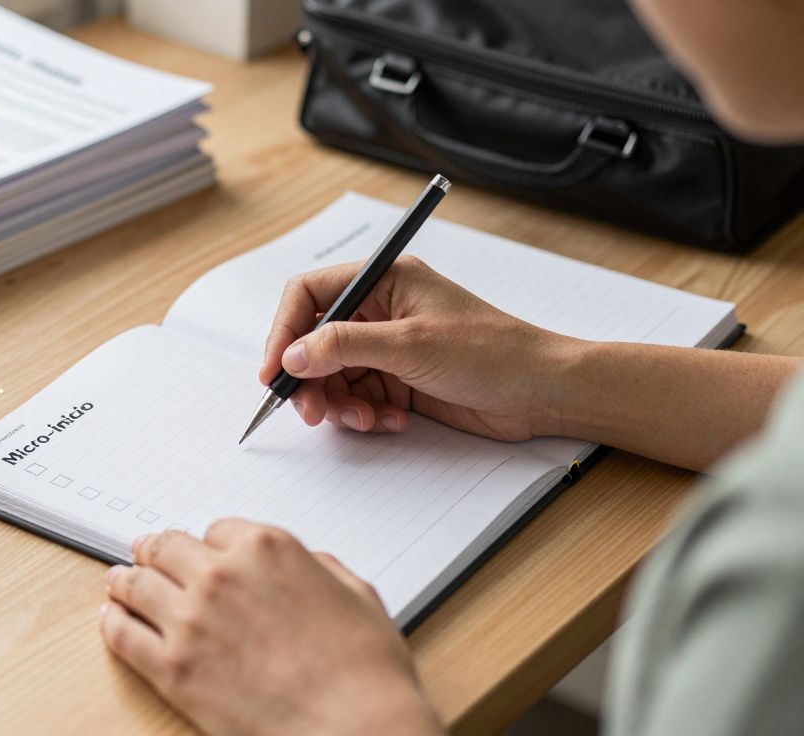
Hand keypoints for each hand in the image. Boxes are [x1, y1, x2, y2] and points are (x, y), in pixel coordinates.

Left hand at [99, 520, 442, 735]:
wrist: (357, 728)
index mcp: (267, 548)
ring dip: (125, 580)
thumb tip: (304, 565)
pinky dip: (113, 623)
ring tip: (118, 582)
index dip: (209, 544)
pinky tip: (112, 619)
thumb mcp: (356, 594)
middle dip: (157, 551)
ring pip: (137, 584)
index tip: (202, 551)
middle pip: (167, 548)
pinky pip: (124, 635)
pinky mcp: (172, 668)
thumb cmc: (365, 671)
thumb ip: (319, 567)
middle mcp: (221, 574)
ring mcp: (190, 620)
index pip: (217, 530)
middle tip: (145, 553)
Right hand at [261, 255, 573, 440]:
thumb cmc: (492, 352)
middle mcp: (381, 310)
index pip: (310, 295)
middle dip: (310, 379)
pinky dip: (365, 414)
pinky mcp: (399, 380)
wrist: (541, 392)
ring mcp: (389, 347)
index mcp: (384, 281)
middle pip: (315, 341)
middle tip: (310, 411)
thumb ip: (344, 346)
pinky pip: (358, 398)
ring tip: (367, 419)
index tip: (274, 370)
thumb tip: (292, 354)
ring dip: (341, 403)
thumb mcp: (410, 345)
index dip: (284, 331)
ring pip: (333, 376)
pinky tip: (392, 420)